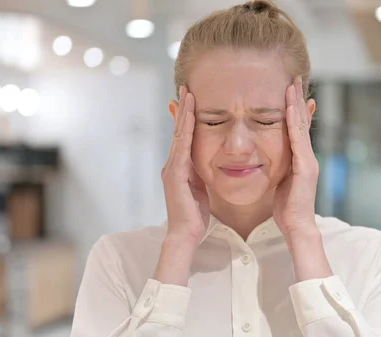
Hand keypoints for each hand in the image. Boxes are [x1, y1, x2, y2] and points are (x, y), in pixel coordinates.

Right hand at [161, 86, 209, 245]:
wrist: (185, 233)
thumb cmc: (195, 215)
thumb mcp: (201, 188)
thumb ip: (201, 174)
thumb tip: (209, 163)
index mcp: (180, 168)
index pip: (184, 137)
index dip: (186, 118)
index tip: (190, 100)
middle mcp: (172, 164)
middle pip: (178, 131)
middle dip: (182, 109)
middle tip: (185, 88)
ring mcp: (172, 168)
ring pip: (178, 134)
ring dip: (183, 113)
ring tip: (186, 94)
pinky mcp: (175, 173)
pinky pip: (182, 146)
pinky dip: (184, 129)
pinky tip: (188, 115)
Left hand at [273, 76, 318, 239]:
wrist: (297, 226)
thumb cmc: (286, 208)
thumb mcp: (280, 182)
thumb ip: (278, 168)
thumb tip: (267, 158)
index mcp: (299, 159)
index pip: (296, 128)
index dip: (294, 109)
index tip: (288, 90)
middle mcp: (306, 156)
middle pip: (302, 122)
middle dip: (297, 99)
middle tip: (294, 78)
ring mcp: (308, 160)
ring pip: (302, 126)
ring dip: (297, 104)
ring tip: (293, 85)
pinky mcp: (306, 166)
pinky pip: (299, 139)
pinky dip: (295, 121)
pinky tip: (291, 107)